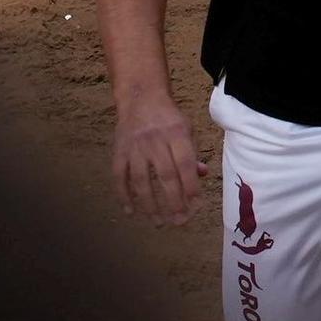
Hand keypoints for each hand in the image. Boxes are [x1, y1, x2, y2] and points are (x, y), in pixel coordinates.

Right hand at [112, 91, 207, 226]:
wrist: (140, 98)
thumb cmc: (169, 118)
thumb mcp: (187, 129)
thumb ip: (193, 153)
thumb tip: (202, 175)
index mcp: (177, 134)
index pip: (185, 164)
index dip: (191, 185)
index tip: (196, 205)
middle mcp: (155, 141)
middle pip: (165, 176)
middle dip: (173, 201)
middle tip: (179, 221)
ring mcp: (134, 147)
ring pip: (141, 181)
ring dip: (149, 204)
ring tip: (158, 222)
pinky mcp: (118, 152)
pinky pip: (119, 177)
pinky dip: (123, 196)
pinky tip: (131, 212)